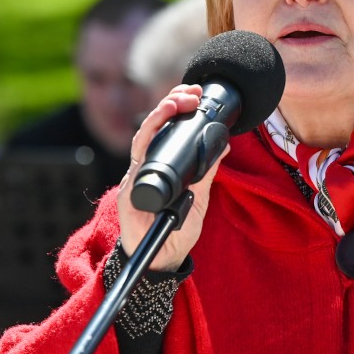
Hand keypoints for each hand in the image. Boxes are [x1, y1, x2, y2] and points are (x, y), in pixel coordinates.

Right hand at [117, 85, 227, 271]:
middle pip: (152, 127)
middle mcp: (145, 167)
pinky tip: (156, 134)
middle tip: (188, 94)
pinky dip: (147, 149)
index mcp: (162, 165)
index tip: (195, 95)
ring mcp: (134, 179)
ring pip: (142, 140)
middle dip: (168, 104)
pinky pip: (136, 167)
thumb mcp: (200, 197)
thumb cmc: (177, 230)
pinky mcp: (128, 194)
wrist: (162, 260)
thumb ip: (208, 172)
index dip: (177, 108)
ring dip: (157, 118)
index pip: (166, 128)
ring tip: (173, 104)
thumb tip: (225, 146)